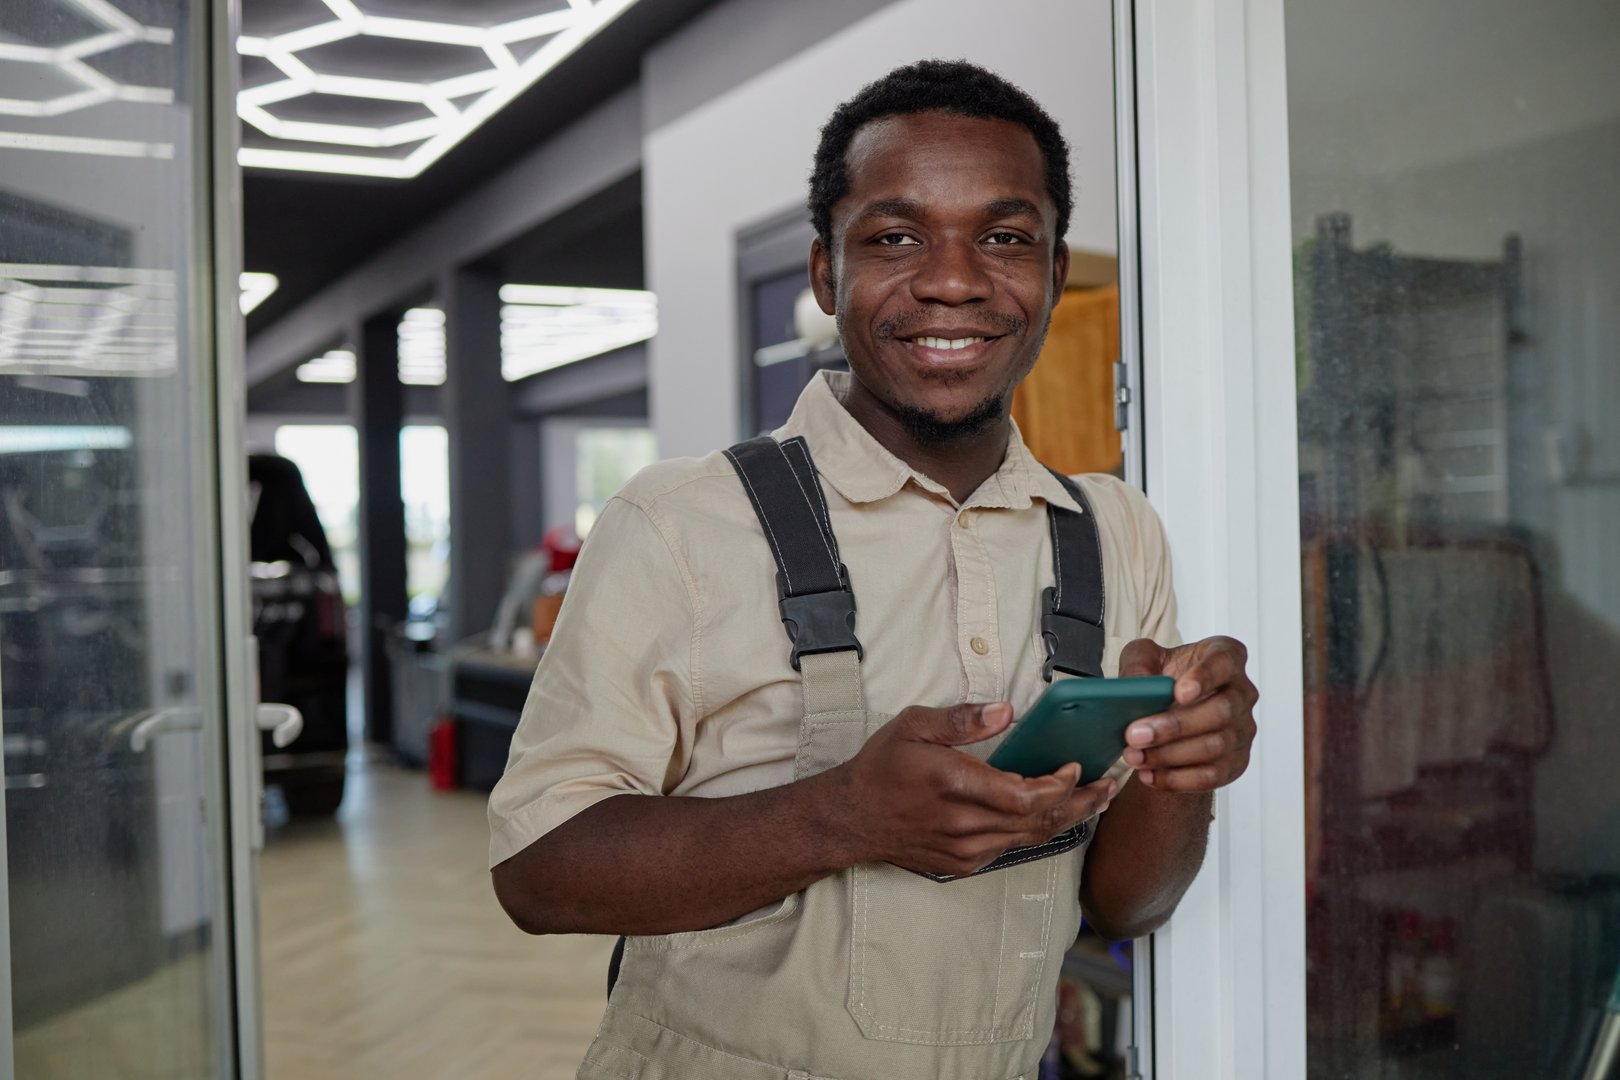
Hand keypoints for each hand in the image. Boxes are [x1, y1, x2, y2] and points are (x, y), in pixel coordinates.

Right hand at [833, 702, 1116, 877]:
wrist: (852, 819)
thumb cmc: (883, 768)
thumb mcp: (914, 726)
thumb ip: (962, 720)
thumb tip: (1006, 711)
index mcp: (953, 785)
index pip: (1024, 795)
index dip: (1058, 786)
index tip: (1074, 767)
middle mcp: (962, 824)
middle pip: (1038, 821)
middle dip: (1080, 804)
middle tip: (1108, 787)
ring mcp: (964, 850)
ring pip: (1029, 838)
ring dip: (1065, 820)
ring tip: (1093, 801)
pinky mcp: (962, 865)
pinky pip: (1010, 849)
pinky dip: (1035, 832)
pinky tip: (1051, 816)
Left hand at [1118, 636, 1257, 791]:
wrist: (1170, 708)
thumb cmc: (1163, 675)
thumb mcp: (1144, 658)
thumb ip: (1138, 665)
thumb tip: (1135, 689)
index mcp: (1225, 656)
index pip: (1225, 662)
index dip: (1205, 677)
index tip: (1179, 692)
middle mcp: (1241, 692)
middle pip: (1220, 712)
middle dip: (1174, 727)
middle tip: (1134, 734)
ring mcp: (1243, 729)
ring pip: (1214, 748)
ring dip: (1169, 756)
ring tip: (1134, 756)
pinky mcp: (1236, 761)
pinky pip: (1212, 776)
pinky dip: (1177, 779)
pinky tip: (1149, 775)